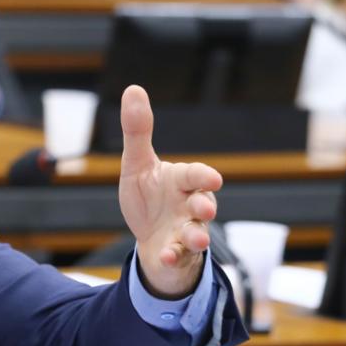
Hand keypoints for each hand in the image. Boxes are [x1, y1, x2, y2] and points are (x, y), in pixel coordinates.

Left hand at [118, 86, 222, 298]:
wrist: (150, 237)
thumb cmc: (148, 196)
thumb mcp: (136, 165)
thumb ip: (137, 131)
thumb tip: (133, 88)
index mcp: (181, 181)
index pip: (195, 175)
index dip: (203, 177)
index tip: (213, 179)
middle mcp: (190, 205)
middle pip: (204, 204)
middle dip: (206, 206)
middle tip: (206, 208)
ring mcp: (186, 230)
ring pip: (197, 233)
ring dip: (197, 236)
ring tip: (195, 239)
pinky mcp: (178, 253)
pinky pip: (178, 256)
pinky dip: (173, 257)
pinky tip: (164, 257)